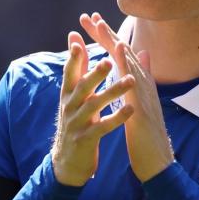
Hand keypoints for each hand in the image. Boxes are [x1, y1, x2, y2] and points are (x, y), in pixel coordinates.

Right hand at [52, 31, 135, 186]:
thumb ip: (77, 68)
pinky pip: (102, 127)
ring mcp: (76, 124)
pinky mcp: (85, 140)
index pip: (69, 72)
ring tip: (130, 82)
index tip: (77, 40)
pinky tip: (130, 110)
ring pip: (94, 105)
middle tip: (108, 60)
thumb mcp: (74, 96)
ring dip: (112, 92)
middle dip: (95, 73)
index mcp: (68, 95)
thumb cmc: (76, 122)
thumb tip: (74, 38)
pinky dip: (116, 118)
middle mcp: (69, 107)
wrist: (68, 161)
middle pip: (82, 87)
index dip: (73, 57)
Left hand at [79, 13, 174, 181]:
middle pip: (123, 53)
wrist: (157, 159)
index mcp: (138, 83)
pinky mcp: (142, 104)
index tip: (92, 22)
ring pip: (128, 63)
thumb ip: (141, 79)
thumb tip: (144, 54)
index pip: (120, 56)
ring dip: (113, 42)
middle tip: (90, 15)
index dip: (107, 38)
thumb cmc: (146, 134)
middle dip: (106, 33)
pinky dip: (125, 63)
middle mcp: (143, 83)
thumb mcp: (141, 103)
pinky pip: (133, 81)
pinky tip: (117, 50)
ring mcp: (144, 93)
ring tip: (100, 24)